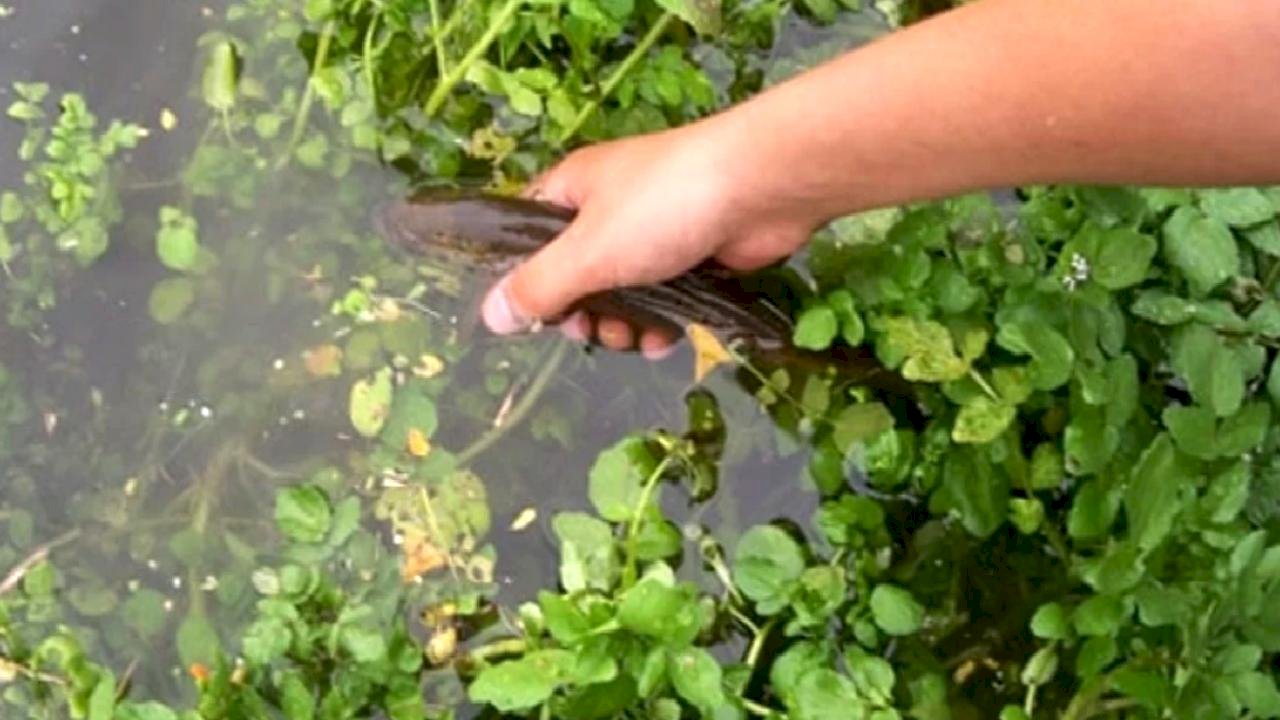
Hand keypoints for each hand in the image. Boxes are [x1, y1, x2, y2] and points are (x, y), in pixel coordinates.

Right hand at [480, 120, 814, 357]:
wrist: (761, 187)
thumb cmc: (662, 208)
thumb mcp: (587, 251)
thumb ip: (539, 287)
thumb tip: (490, 317)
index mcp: (574, 191)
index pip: (529, 236)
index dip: (527, 278)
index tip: (540, 313)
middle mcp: (610, 209)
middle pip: (576, 274)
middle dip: (583, 314)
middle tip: (594, 333)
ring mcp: (654, 232)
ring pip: (621, 292)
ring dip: (622, 325)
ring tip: (635, 341)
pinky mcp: (693, 254)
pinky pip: (663, 298)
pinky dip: (661, 323)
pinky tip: (666, 341)